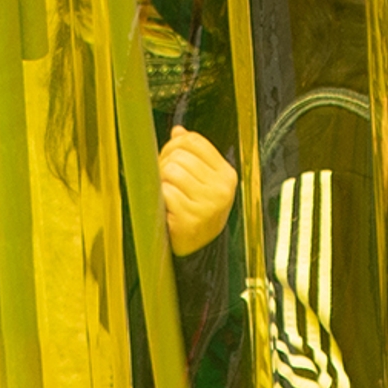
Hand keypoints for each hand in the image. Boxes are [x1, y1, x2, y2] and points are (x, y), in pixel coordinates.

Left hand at [157, 127, 236, 256]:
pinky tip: (166, 209)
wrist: (197, 255)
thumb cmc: (195, 213)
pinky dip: (160, 198)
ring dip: (161, 181)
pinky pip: (166, 192)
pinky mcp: (190, 221)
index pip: (193, 141)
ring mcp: (207, 207)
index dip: (174, 145)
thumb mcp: (202, 183)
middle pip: (180, 155)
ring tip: (166, 195)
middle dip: (165, 164)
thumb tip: (178, 131)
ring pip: (171, 170)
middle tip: (164, 181)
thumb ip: (193, 156)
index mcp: (227, 176)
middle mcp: (221, 191)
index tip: (169, 159)